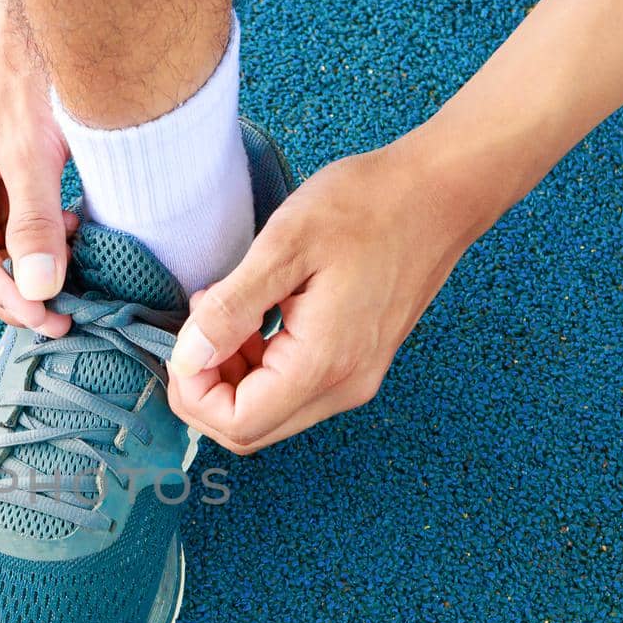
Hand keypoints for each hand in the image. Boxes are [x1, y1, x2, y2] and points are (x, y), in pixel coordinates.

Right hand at [0, 0, 73, 336]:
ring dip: (30, 265)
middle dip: (14, 288)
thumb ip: (34, 224)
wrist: (44, 19)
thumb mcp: (30, 151)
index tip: (40, 317)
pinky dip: (38, 238)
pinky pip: (7, 226)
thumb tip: (41, 291)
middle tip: (59, 319)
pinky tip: (70, 237)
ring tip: (74, 277)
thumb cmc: (24, 65)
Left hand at [166, 142, 475, 453]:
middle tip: (196, 330)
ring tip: (222, 313)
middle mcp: (343, 387)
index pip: (238, 424)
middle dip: (207, 391)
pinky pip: (292, 389)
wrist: (439, 192)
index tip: (182, 343)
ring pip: (269, 412)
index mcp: (323, 365)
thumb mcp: (285, 246)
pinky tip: (252, 316)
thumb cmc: (366, 206)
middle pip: (251, 430)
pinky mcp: (357, 363)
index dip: (194, 395)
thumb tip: (187, 360)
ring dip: (231, 377)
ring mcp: (354, 379)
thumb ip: (231, 309)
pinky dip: (258, 366)